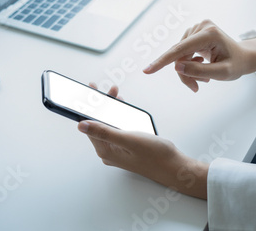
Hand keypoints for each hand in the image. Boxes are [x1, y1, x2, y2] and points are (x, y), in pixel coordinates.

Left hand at [79, 84, 207, 199]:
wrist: (173, 166)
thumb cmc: (155, 156)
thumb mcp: (128, 139)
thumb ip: (104, 132)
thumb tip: (82, 125)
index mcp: (105, 150)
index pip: (89, 126)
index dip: (89, 107)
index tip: (89, 92)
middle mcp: (109, 151)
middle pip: (98, 124)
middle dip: (101, 105)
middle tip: (107, 89)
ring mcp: (117, 150)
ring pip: (108, 124)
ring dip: (110, 109)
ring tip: (115, 94)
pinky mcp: (126, 147)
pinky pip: (117, 128)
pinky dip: (118, 116)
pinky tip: (122, 107)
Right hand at [143, 19, 255, 91]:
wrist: (243, 57)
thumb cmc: (236, 64)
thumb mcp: (222, 73)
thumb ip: (199, 71)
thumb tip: (176, 67)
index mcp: (209, 33)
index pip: (181, 49)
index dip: (163, 61)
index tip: (147, 70)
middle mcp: (201, 26)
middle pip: (179, 54)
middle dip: (185, 73)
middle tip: (196, 87)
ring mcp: (196, 28)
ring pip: (179, 55)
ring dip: (188, 70)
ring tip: (204, 77)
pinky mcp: (193, 32)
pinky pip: (182, 53)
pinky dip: (188, 64)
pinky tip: (201, 65)